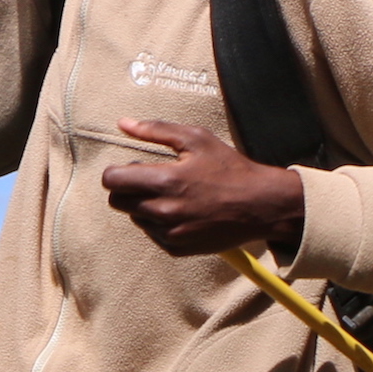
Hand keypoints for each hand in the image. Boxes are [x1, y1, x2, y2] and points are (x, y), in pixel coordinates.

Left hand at [101, 121, 305, 256]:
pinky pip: (152, 233)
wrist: (261, 205)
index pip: (111, 180)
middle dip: (127, 188)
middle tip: (150, 179)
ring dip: (144, 205)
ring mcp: (169, 232)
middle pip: (116, 201)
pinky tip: (182, 211)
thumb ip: (156, 129)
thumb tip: (122, 123)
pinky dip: (159, 222)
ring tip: (173, 194)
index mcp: (165, 180)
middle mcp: (163, 210)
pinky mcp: (176, 248)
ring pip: (134, 217)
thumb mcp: (196, 139)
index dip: (116, 172)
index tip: (131, 168)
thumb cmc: (229, 168)